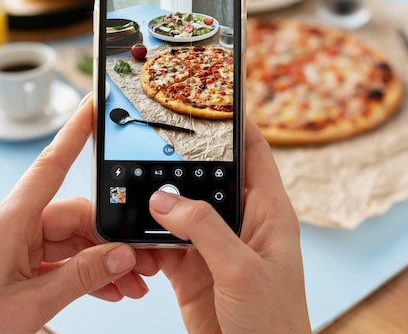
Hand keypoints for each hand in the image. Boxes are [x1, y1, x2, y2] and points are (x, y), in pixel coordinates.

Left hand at [0, 94, 158, 333]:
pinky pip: (57, 259)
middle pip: (73, 216)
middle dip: (110, 239)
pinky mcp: (14, 263)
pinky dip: (82, 272)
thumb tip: (122, 255)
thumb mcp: (33, 303)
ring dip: (100, 261)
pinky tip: (107, 288)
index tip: (93, 107)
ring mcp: (12, 245)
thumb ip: (84, 276)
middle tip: (140, 261)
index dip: (75, 133)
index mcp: (7, 221)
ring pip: (70, 241)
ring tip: (129, 283)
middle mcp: (10, 225)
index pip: (50, 166)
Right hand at [149, 117, 310, 333]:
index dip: (237, 122)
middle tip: (155, 137)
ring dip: (159, 200)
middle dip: (183, 159)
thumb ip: (204, 230)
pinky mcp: (191, 267)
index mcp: (269, 213)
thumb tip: (164, 199)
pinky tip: (132, 231)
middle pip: (210, 175)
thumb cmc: (275, 325)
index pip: (255, 153)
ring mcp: (214, 245)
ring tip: (135, 182)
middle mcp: (241, 223)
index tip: (212, 95)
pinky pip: (163, 241)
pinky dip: (146, 236)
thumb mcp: (243, 270)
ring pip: (181, 207)